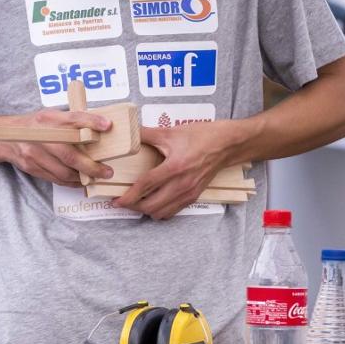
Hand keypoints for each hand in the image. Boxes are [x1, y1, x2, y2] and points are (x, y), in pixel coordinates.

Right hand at [0, 109, 113, 185]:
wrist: (5, 137)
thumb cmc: (35, 126)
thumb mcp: (51, 116)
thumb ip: (72, 121)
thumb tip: (101, 126)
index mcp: (48, 119)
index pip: (72, 118)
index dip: (90, 121)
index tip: (107, 125)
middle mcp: (40, 136)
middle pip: (69, 154)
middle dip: (91, 166)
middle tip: (107, 171)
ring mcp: (34, 153)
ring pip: (63, 171)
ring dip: (83, 177)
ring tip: (96, 178)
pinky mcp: (31, 167)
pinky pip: (55, 179)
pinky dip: (71, 182)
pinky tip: (80, 181)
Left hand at [113, 121, 242, 218]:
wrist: (228, 144)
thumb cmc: (202, 136)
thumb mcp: (171, 132)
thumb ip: (146, 133)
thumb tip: (128, 131)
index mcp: (174, 167)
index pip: (145, 186)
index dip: (128, 195)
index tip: (116, 200)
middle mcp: (182, 184)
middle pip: (151, 206)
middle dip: (133, 206)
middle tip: (122, 201)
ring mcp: (189, 193)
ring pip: (162, 213)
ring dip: (146, 210)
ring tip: (135, 202)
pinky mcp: (194, 196)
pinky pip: (173, 211)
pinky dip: (160, 210)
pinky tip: (153, 202)